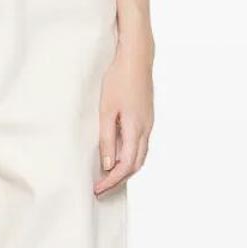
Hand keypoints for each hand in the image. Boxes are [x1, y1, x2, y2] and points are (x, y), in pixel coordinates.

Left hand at [94, 34, 154, 195]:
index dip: (112, 181)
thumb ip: (107, 139)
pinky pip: (140, 145)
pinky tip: (117, 155)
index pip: (126, 166)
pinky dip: (130, 157)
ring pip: (140, 156)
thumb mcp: (106, 111)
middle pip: (135, 165)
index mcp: (136, 129)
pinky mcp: (146, 118)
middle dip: (118, 180)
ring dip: (125, 169)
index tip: (98, 189)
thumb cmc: (119, 80)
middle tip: (100, 188)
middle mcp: (146, 130)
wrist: (137, 58)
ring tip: (107, 176)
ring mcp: (148, 124)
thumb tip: (107, 164)